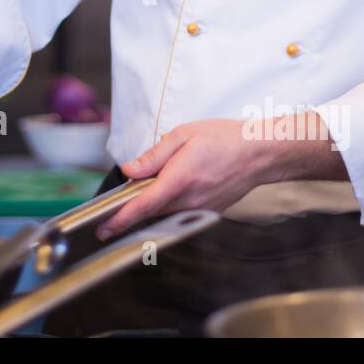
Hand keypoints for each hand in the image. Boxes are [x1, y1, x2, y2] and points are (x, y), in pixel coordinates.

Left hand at [95, 118, 272, 239]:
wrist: (260, 153)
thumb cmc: (224, 139)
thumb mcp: (183, 135)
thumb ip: (154, 156)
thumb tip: (130, 170)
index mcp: (180, 179)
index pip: (143, 205)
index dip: (120, 219)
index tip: (104, 228)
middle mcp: (190, 200)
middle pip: (150, 212)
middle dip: (131, 210)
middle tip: (116, 204)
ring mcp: (200, 210)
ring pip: (164, 213)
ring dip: (152, 205)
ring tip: (152, 185)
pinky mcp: (208, 212)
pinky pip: (180, 212)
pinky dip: (169, 204)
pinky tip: (174, 186)